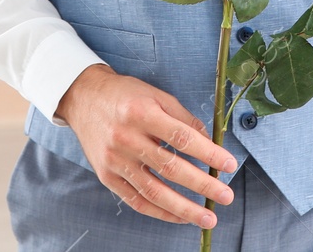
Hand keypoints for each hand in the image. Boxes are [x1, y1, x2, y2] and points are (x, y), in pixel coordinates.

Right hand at [55, 63, 236, 228]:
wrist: (83, 98)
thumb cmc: (125, 95)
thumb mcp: (156, 95)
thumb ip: (183, 118)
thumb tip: (210, 144)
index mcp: (142, 113)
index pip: (181, 138)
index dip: (208, 153)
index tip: (230, 165)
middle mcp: (126, 138)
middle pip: (170, 168)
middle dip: (202, 185)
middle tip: (226, 196)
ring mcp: (115, 160)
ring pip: (154, 191)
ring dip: (184, 208)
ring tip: (207, 217)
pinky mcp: (107, 176)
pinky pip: (136, 200)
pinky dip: (160, 212)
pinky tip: (180, 217)